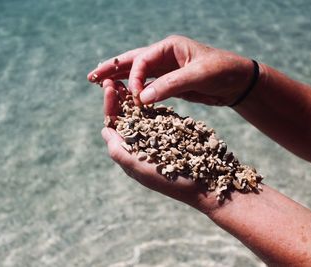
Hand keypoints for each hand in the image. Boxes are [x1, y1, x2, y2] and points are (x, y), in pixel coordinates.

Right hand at [88, 35, 254, 105]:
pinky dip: (132, 90)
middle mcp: (163, 56)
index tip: (134, 97)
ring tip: (98, 84)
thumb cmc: (222, 72)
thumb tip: (142, 98)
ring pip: (135, 73)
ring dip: (118, 79)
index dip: (134, 78)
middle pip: (131, 61)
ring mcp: (164, 69)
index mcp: (169, 47)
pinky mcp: (168, 82)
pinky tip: (123, 96)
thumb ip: (171, 85)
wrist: (237, 82)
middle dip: (111, 69)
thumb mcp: (198, 76)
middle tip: (91, 77)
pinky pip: (146, 86)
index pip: (142, 61)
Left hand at [100, 79, 223, 213]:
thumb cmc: (172, 182)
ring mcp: (155, 135)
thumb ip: (120, 151)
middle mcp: (139, 143)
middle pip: (124, 116)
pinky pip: (158, 114)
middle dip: (118, 97)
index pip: (114, 125)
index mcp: (129, 152)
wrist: (207, 185)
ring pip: (140, 113)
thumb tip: (104, 130)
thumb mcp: (141, 169)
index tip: (110, 87)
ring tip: (127, 79)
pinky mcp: (171, 131)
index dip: (110, 106)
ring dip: (132, 96)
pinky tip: (150, 87)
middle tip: (114, 79)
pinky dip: (152, 100)